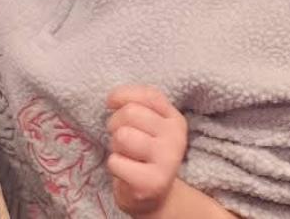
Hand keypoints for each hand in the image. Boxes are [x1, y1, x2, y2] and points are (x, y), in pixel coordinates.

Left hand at [106, 85, 187, 216]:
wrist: (153, 195)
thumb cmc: (142, 152)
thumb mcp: (145, 124)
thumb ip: (134, 103)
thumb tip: (112, 99)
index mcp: (175, 120)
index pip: (148, 95)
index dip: (122, 96)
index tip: (112, 105)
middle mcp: (177, 138)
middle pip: (130, 112)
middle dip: (115, 124)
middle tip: (123, 140)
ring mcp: (168, 160)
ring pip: (122, 136)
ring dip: (116, 146)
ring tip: (126, 156)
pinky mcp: (153, 182)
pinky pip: (115, 162)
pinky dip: (114, 166)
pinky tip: (127, 172)